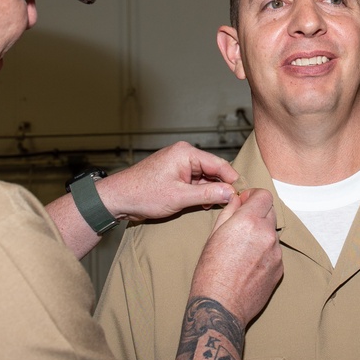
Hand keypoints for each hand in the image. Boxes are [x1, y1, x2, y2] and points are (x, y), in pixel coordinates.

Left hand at [97, 141, 238, 221]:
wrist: (118, 199)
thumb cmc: (143, 194)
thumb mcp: (179, 197)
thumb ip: (207, 194)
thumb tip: (231, 193)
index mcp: (186, 153)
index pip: (219, 164)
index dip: (232, 180)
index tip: (242, 195)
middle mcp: (184, 154)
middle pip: (213, 170)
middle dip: (221, 187)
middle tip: (231, 204)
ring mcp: (178, 164)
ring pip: (204, 177)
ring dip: (209, 191)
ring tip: (214, 206)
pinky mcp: (174, 174)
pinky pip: (194, 181)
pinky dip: (199, 192)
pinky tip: (202, 204)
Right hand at [189, 188, 282, 327]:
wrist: (221, 305)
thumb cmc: (210, 271)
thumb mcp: (214, 236)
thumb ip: (229, 212)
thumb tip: (237, 199)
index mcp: (249, 221)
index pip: (264, 195)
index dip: (253, 196)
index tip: (244, 203)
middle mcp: (267, 234)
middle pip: (270, 212)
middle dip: (257, 213)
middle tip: (241, 226)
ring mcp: (276, 252)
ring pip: (272, 233)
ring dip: (261, 234)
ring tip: (242, 251)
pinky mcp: (280, 268)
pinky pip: (274, 252)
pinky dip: (265, 253)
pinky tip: (249, 265)